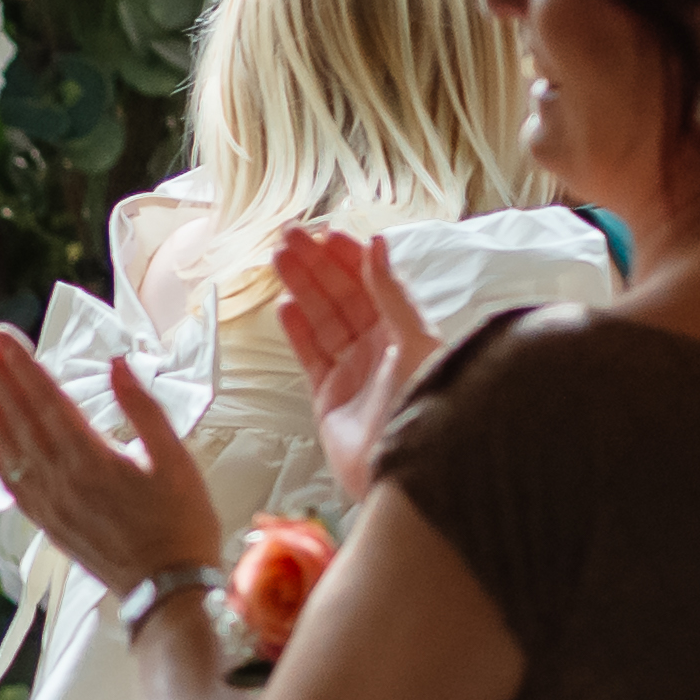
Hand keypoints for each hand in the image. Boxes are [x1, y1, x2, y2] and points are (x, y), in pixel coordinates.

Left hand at [0, 320, 225, 600]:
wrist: (168, 589)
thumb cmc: (182, 520)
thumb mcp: (175, 458)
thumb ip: (143, 407)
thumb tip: (117, 361)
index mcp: (92, 457)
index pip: (46, 397)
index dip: (19, 362)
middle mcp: (60, 477)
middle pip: (16, 412)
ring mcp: (46, 500)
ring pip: (4, 440)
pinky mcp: (43, 520)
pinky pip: (6, 477)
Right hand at [269, 219, 433, 491]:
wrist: (405, 467)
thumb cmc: (421, 403)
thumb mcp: (414, 340)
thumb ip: (391, 293)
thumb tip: (377, 243)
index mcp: (406, 330)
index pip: (373, 283)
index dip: (350, 257)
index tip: (327, 232)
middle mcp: (379, 347)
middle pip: (342, 296)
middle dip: (316, 265)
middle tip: (288, 236)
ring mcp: (352, 371)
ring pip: (322, 319)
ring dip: (301, 288)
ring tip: (278, 259)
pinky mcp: (328, 397)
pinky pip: (309, 355)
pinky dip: (296, 330)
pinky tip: (283, 306)